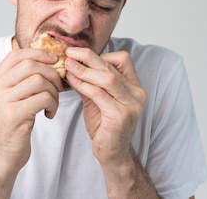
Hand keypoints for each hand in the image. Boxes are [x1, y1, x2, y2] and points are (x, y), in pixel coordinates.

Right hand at [0, 48, 62, 174]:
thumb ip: (19, 80)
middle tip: (58, 87)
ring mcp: (1, 102)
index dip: (38, 53)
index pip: (16, 55)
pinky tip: (49, 114)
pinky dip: (53, 104)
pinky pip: (43, 98)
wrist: (0, 157)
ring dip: (54, 91)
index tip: (54, 60)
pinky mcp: (13, 115)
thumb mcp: (9, 99)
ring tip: (52, 104)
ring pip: (39, 80)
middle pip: (30, 65)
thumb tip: (45, 58)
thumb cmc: (10, 127)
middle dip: (51, 74)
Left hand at [64, 48, 146, 165]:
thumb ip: (90, 82)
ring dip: (84, 70)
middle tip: (69, 53)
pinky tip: (72, 82)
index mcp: (135, 86)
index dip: (102, 54)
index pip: (124, 59)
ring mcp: (132, 105)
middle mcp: (138, 94)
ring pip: (107, 79)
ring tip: (68, 66)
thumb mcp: (98, 99)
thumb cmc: (105, 125)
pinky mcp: (121, 116)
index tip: (80, 53)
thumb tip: (72, 63)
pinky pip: (99, 94)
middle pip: (112, 67)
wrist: (111, 153)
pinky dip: (83, 85)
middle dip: (88, 58)